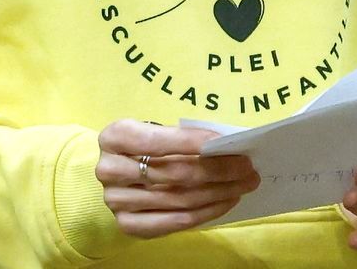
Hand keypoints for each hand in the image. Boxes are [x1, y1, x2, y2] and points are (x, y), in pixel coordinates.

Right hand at [96, 120, 260, 237]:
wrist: (121, 173)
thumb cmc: (148, 146)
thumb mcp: (158, 131)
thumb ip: (185, 138)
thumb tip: (229, 145)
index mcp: (114, 137)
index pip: (156, 140)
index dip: (192, 142)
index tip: (224, 143)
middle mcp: (109, 170)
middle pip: (172, 173)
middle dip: (216, 170)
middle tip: (247, 167)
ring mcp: (116, 201)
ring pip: (178, 199)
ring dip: (218, 193)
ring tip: (243, 185)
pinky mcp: (127, 224)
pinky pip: (175, 222)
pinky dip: (206, 212)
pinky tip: (225, 201)